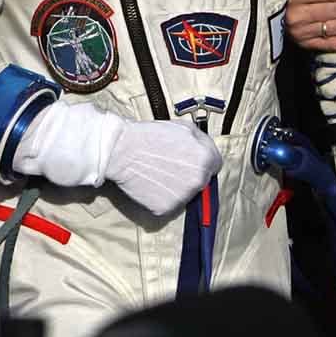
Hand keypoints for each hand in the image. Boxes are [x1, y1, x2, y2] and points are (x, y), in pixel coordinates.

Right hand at [14, 102, 220, 215]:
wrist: (120, 149)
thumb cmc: (149, 134)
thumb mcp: (182, 127)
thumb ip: (201, 140)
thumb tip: (208, 152)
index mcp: (206, 159)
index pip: (215, 165)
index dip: (201, 160)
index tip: (189, 160)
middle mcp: (199, 181)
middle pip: (201, 182)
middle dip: (189, 174)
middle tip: (168, 165)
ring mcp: (182, 198)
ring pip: (184, 195)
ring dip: (175, 187)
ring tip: (156, 173)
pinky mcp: (164, 209)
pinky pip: (167, 205)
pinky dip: (160, 197)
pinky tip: (149, 184)